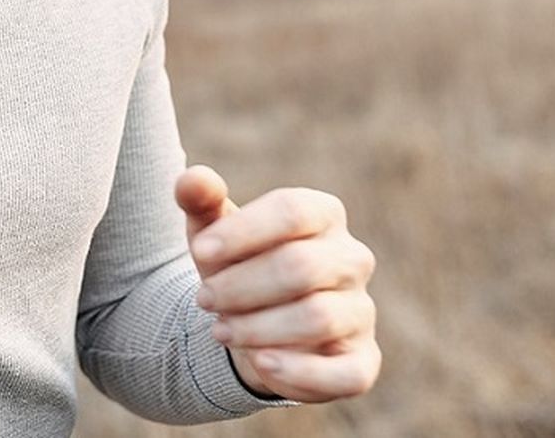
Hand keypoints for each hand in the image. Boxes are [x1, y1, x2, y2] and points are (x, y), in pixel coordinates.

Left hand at [175, 164, 380, 402]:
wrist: (251, 327)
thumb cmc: (237, 267)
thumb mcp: (213, 232)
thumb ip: (200, 200)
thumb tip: (192, 180)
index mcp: (324, 214)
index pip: (293, 211)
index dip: (243, 231)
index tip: (200, 250)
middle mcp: (352, 259)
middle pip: (301, 267)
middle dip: (241, 286)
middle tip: (204, 299)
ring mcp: (360, 312)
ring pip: (317, 317)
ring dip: (257, 327)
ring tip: (219, 331)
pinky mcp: (361, 362)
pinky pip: (345, 374)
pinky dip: (299, 372)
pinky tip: (260, 365)